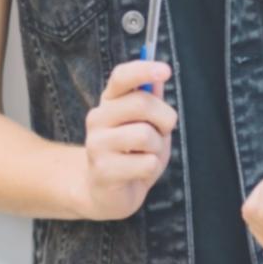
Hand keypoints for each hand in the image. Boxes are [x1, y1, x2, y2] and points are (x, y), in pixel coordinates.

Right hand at [75, 61, 176, 220]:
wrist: (105, 194)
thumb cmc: (132, 154)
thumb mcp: (148, 125)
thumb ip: (152, 101)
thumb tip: (158, 77)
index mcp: (109, 101)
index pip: (122, 76)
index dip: (143, 69)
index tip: (166, 70)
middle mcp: (98, 118)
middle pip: (141, 103)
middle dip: (165, 118)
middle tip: (165, 131)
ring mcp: (97, 144)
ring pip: (145, 135)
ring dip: (158, 148)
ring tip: (147, 155)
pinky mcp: (102, 170)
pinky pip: (146, 163)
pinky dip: (151, 168)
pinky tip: (138, 172)